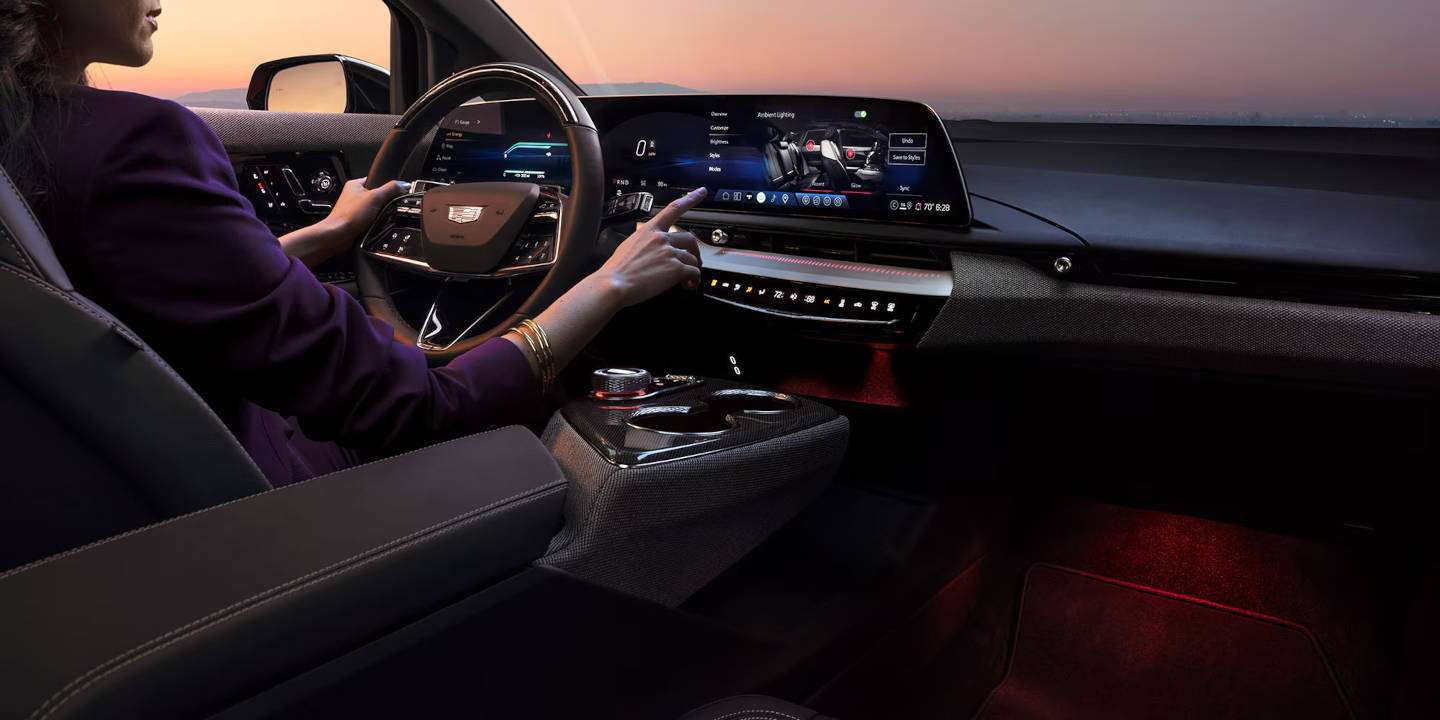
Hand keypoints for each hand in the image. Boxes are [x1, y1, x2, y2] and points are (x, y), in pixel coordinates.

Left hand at [319, 177, 410, 239]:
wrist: (338, 235)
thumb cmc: (348, 216)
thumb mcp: (375, 198)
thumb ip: (391, 189)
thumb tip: (403, 184)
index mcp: (355, 185)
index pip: (375, 180)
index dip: (386, 186)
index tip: (393, 192)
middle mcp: (353, 196)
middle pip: (377, 196)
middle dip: (382, 203)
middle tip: (383, 207)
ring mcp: (354, 209)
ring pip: (374, 210)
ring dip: (378, 215)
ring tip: (375, 218)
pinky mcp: (356, 221)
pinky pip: (371, 220)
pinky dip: (374, 223)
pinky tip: (372, 225)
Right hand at [589, 187, 707, 307]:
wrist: (613, 285)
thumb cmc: (616, 270)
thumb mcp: (628, 246)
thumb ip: (645, 244)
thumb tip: (653, 251)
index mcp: (649, 230)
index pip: (673, 208)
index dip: (690, 198)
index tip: (701, 191)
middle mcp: (661, 238)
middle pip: (689, 238)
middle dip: (695, 250)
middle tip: (693, 260)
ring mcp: (669, 253)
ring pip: (693, 258)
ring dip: (693, 269)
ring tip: (687, 280)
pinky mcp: (675, 269)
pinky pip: (694, 272)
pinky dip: (694, 280)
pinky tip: (688, 285)